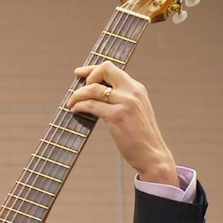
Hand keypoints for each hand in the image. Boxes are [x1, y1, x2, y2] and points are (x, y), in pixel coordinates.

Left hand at [67, 61, 178, 186]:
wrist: (151, 154)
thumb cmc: (139, 136)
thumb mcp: (134, 110)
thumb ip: (121, 99)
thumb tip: (96, 94)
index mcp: (136, 88)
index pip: (111, 68)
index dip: (92, 69)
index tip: (79, 73)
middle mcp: (132, 91)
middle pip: (104, 70)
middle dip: (87, 77)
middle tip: (78, 92)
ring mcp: (126, 102)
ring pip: (93, 89)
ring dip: (77, 95)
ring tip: (71, 104)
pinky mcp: (117, 115)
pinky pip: (91, 105)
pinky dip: (79, 106)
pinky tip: (75, 111)